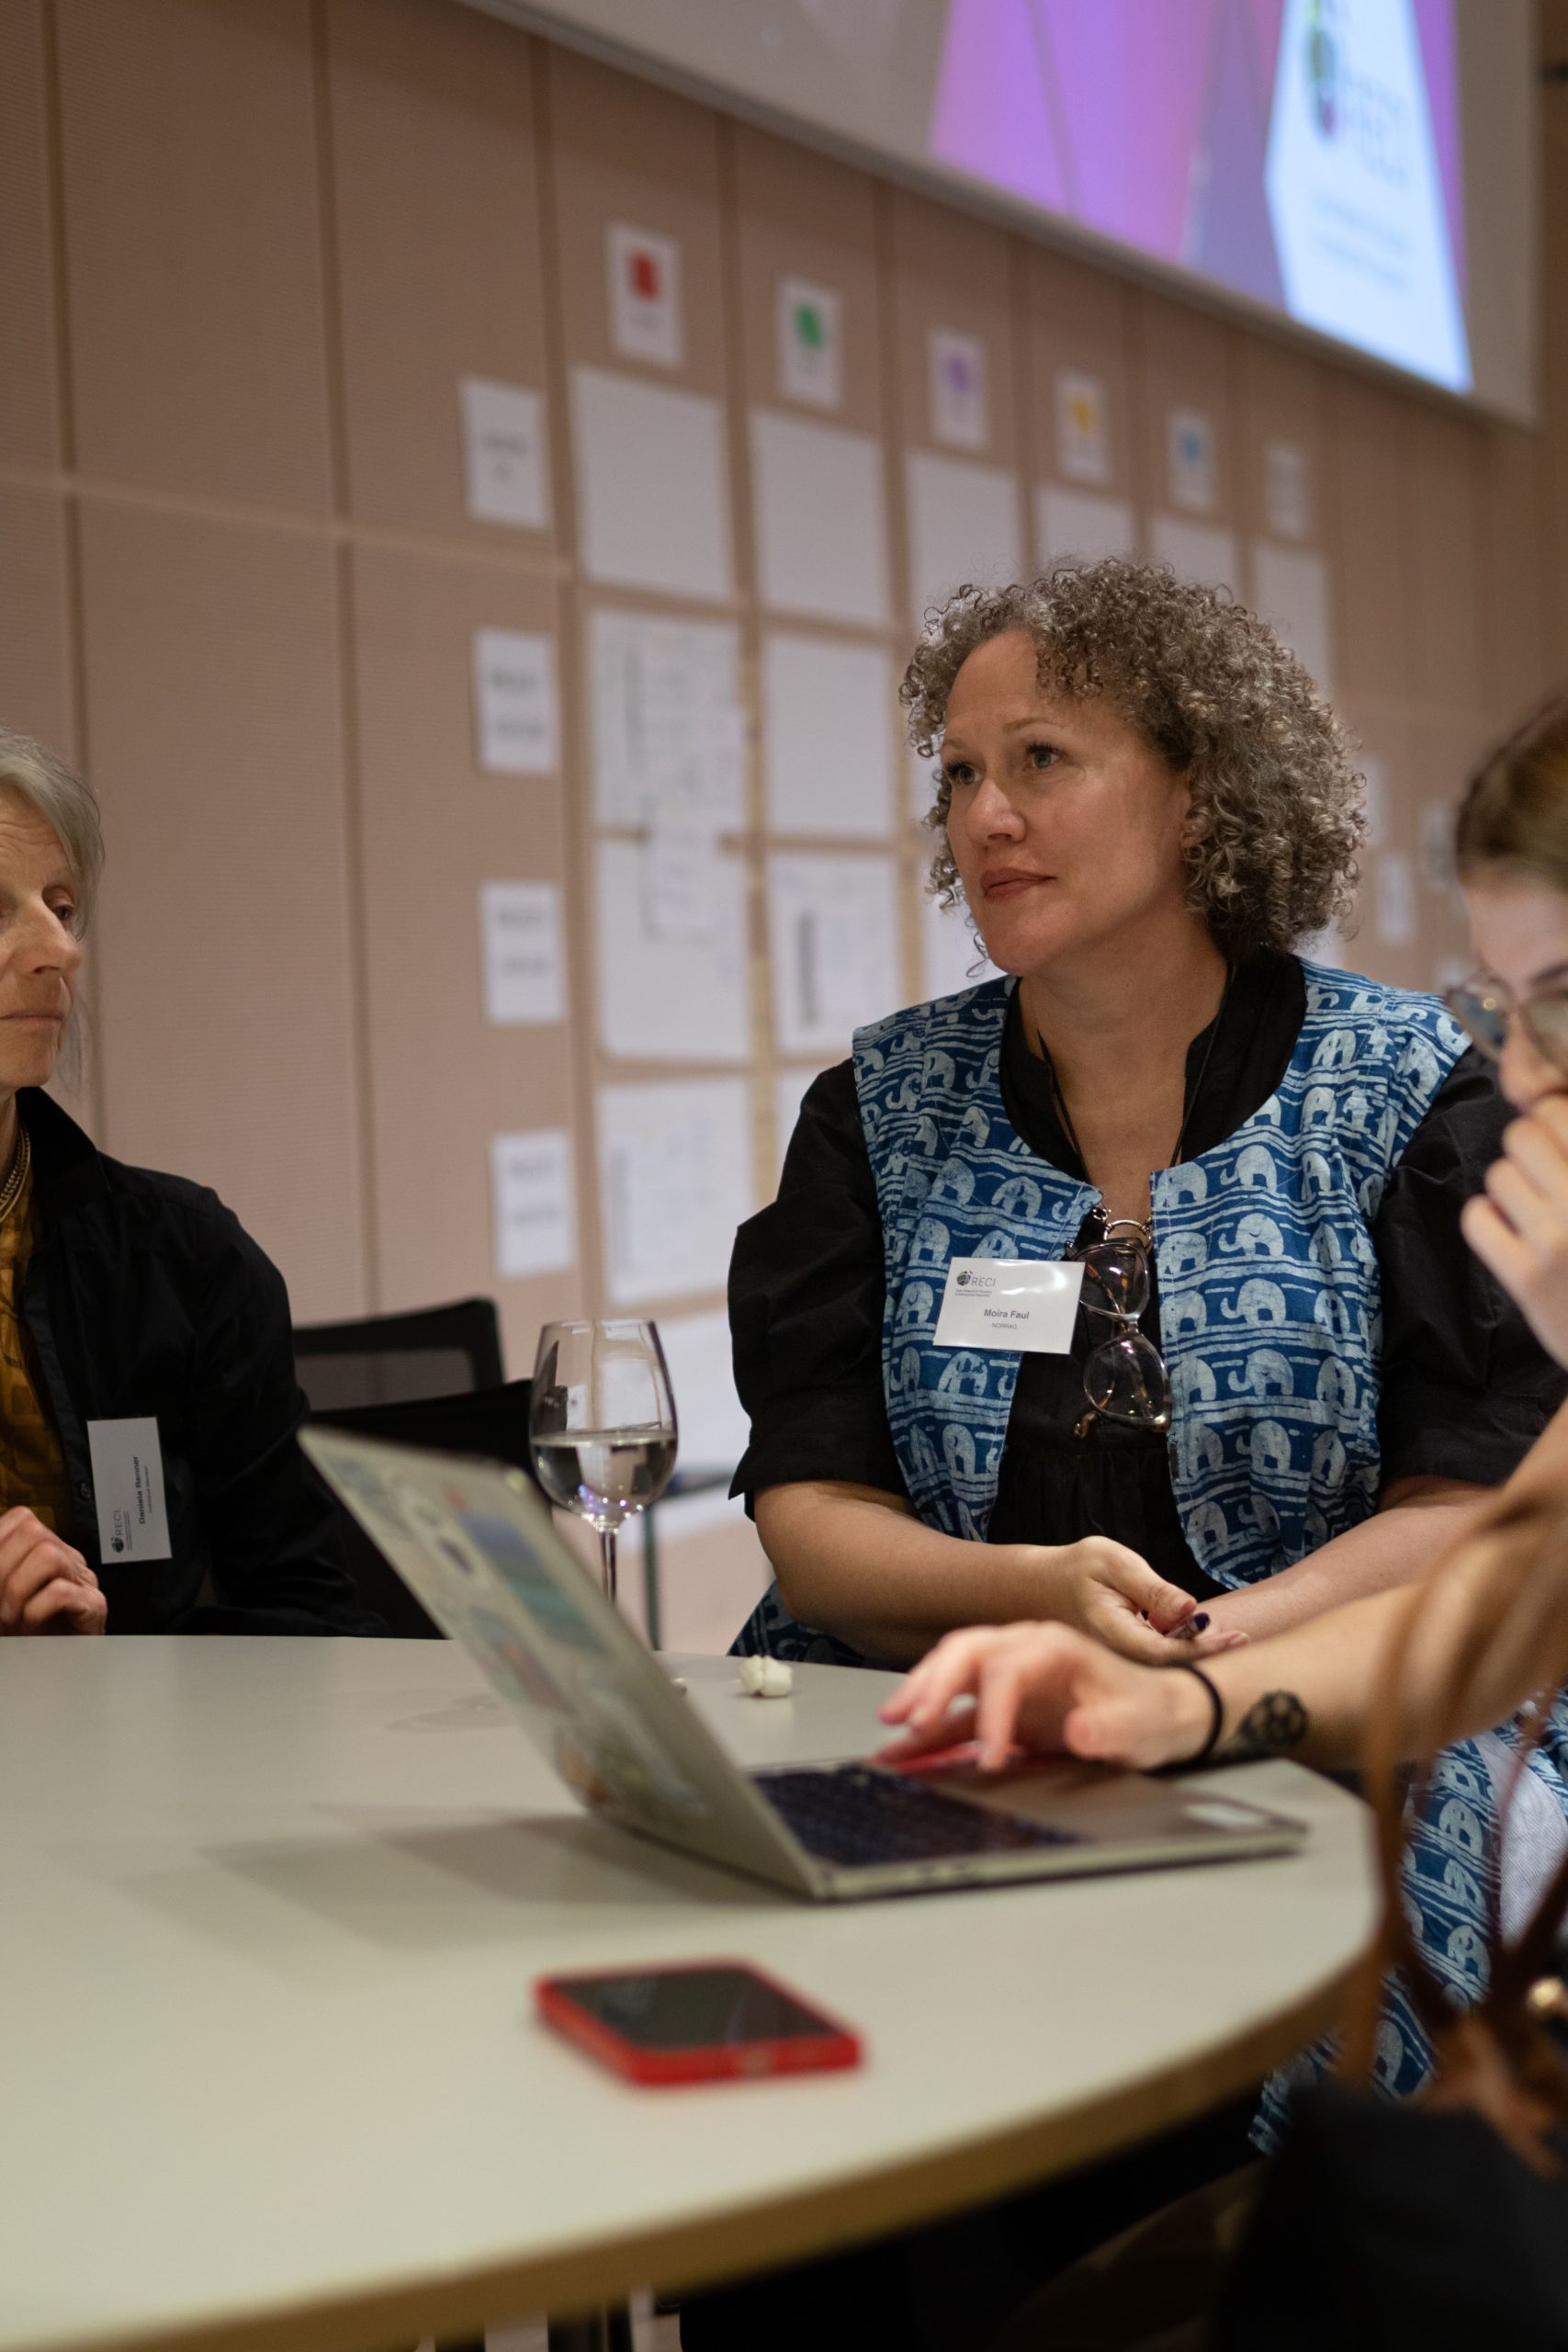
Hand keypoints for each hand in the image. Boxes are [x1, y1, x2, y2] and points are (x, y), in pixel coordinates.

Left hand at [0, 1508, 105, 1634]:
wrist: (54, 1671)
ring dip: (17, 1588)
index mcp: (43, 1552)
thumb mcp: (3, 1599)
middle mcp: (66, 1561)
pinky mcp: (94, 1607)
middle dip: (2, 1567)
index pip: (22, 1519)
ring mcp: (83, 1582)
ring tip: (11, 1616)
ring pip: (49, 1555)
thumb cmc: (25, 1638)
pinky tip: (31, 1623)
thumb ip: (0, 1575)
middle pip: (33, 1531)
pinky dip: (36, 1609)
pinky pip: (61, 1592)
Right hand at [876, 1622, 1214, 1772]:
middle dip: (931, 1686)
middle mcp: (1026, 1651)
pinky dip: (930, 1731)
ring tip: (889, 1732)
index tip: (991, 1756)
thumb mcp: (1140, 1724)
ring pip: (953, 1676)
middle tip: (904, 1721)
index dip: (994, 1712)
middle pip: (966, 1655)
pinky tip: (904, 1752)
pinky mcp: (1005, 1705)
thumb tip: (1081, 1730)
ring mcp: (1012, 1676)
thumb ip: (1110, 1727)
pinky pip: (959, 1714)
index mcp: (1056, 1647)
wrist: (1165, 1714)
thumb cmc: (1153, 1713)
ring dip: (920, 1700)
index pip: (1008, 1669)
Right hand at [1033, 1535, 1246, 1664]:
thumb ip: (1153, 1589)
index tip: (1236, 1636)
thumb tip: (1193, 1610)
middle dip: (1208, 1654)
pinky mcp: (1123, 1658)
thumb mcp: (1113, 1564)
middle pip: (1171, 1666)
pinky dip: (1180, 1646)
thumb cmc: (1074, 1570)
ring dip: (1197, 1651)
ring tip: (1233, 1638)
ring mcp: (1120, 1662)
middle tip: (1243, 1638)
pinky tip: (1201, 1634)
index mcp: (1115, 1636)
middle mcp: (1119, 1658)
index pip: (1167, 1652)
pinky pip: (1156, 1658)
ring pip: (1165, 1664)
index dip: (1203, 1647)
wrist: (1036, 1588)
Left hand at [1462, 1098, 1567, 1367]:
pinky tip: (1510, 1232)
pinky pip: (1476, 1218)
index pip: (1558, 1109)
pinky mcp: (1526, 1277)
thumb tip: (1539, 1099)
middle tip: (1547, 1176)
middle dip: (1529, 1150)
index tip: (1559, 1143)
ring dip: (1511, 1187)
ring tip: (1536, 1212)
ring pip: (1498, 1174)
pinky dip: (1486, 1220)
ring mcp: (1557, 1240)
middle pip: (1522, 1133)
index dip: (1553, 1119)